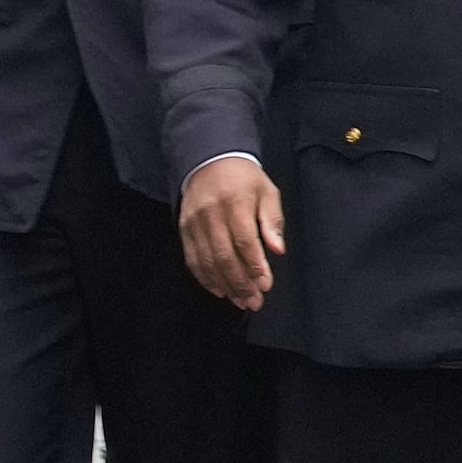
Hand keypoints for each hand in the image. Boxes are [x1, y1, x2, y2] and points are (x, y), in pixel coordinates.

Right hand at [176, 156, 281, 310]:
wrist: (209, 161)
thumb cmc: (245, 179)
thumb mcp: (267, 192)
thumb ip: (272, 220)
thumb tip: (278, 249)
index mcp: (235, 203)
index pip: (245, 241)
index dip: (255, 266)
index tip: (266, 284)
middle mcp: (211, 214)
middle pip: (225, 256)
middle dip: (241, 283)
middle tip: (254, 301)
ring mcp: (194, 223)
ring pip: (208, 261)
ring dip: (225, 285)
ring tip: (240, 301)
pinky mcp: (184, 229)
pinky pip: (192, 259)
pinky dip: (205, 278)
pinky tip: (219, 290)